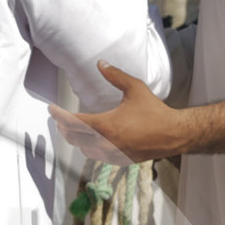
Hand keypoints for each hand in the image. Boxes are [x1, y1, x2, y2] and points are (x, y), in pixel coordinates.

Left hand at [51, 64, 185, 163]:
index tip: (51, 108)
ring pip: (83, 149)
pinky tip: (90, 141)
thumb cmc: (154, 111)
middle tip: (59, 119)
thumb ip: (115, 76)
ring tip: (72, 130)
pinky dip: (89, 148)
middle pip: (73, 138)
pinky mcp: (118, 161)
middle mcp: (105, 142)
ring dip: (76, 139)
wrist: (172, 134)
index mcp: (105, 125)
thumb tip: (101, 63)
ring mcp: (111, 154)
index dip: (59, 115)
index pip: (73, 122)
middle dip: (64, 128)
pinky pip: (96, 156)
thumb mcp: (134, 88)